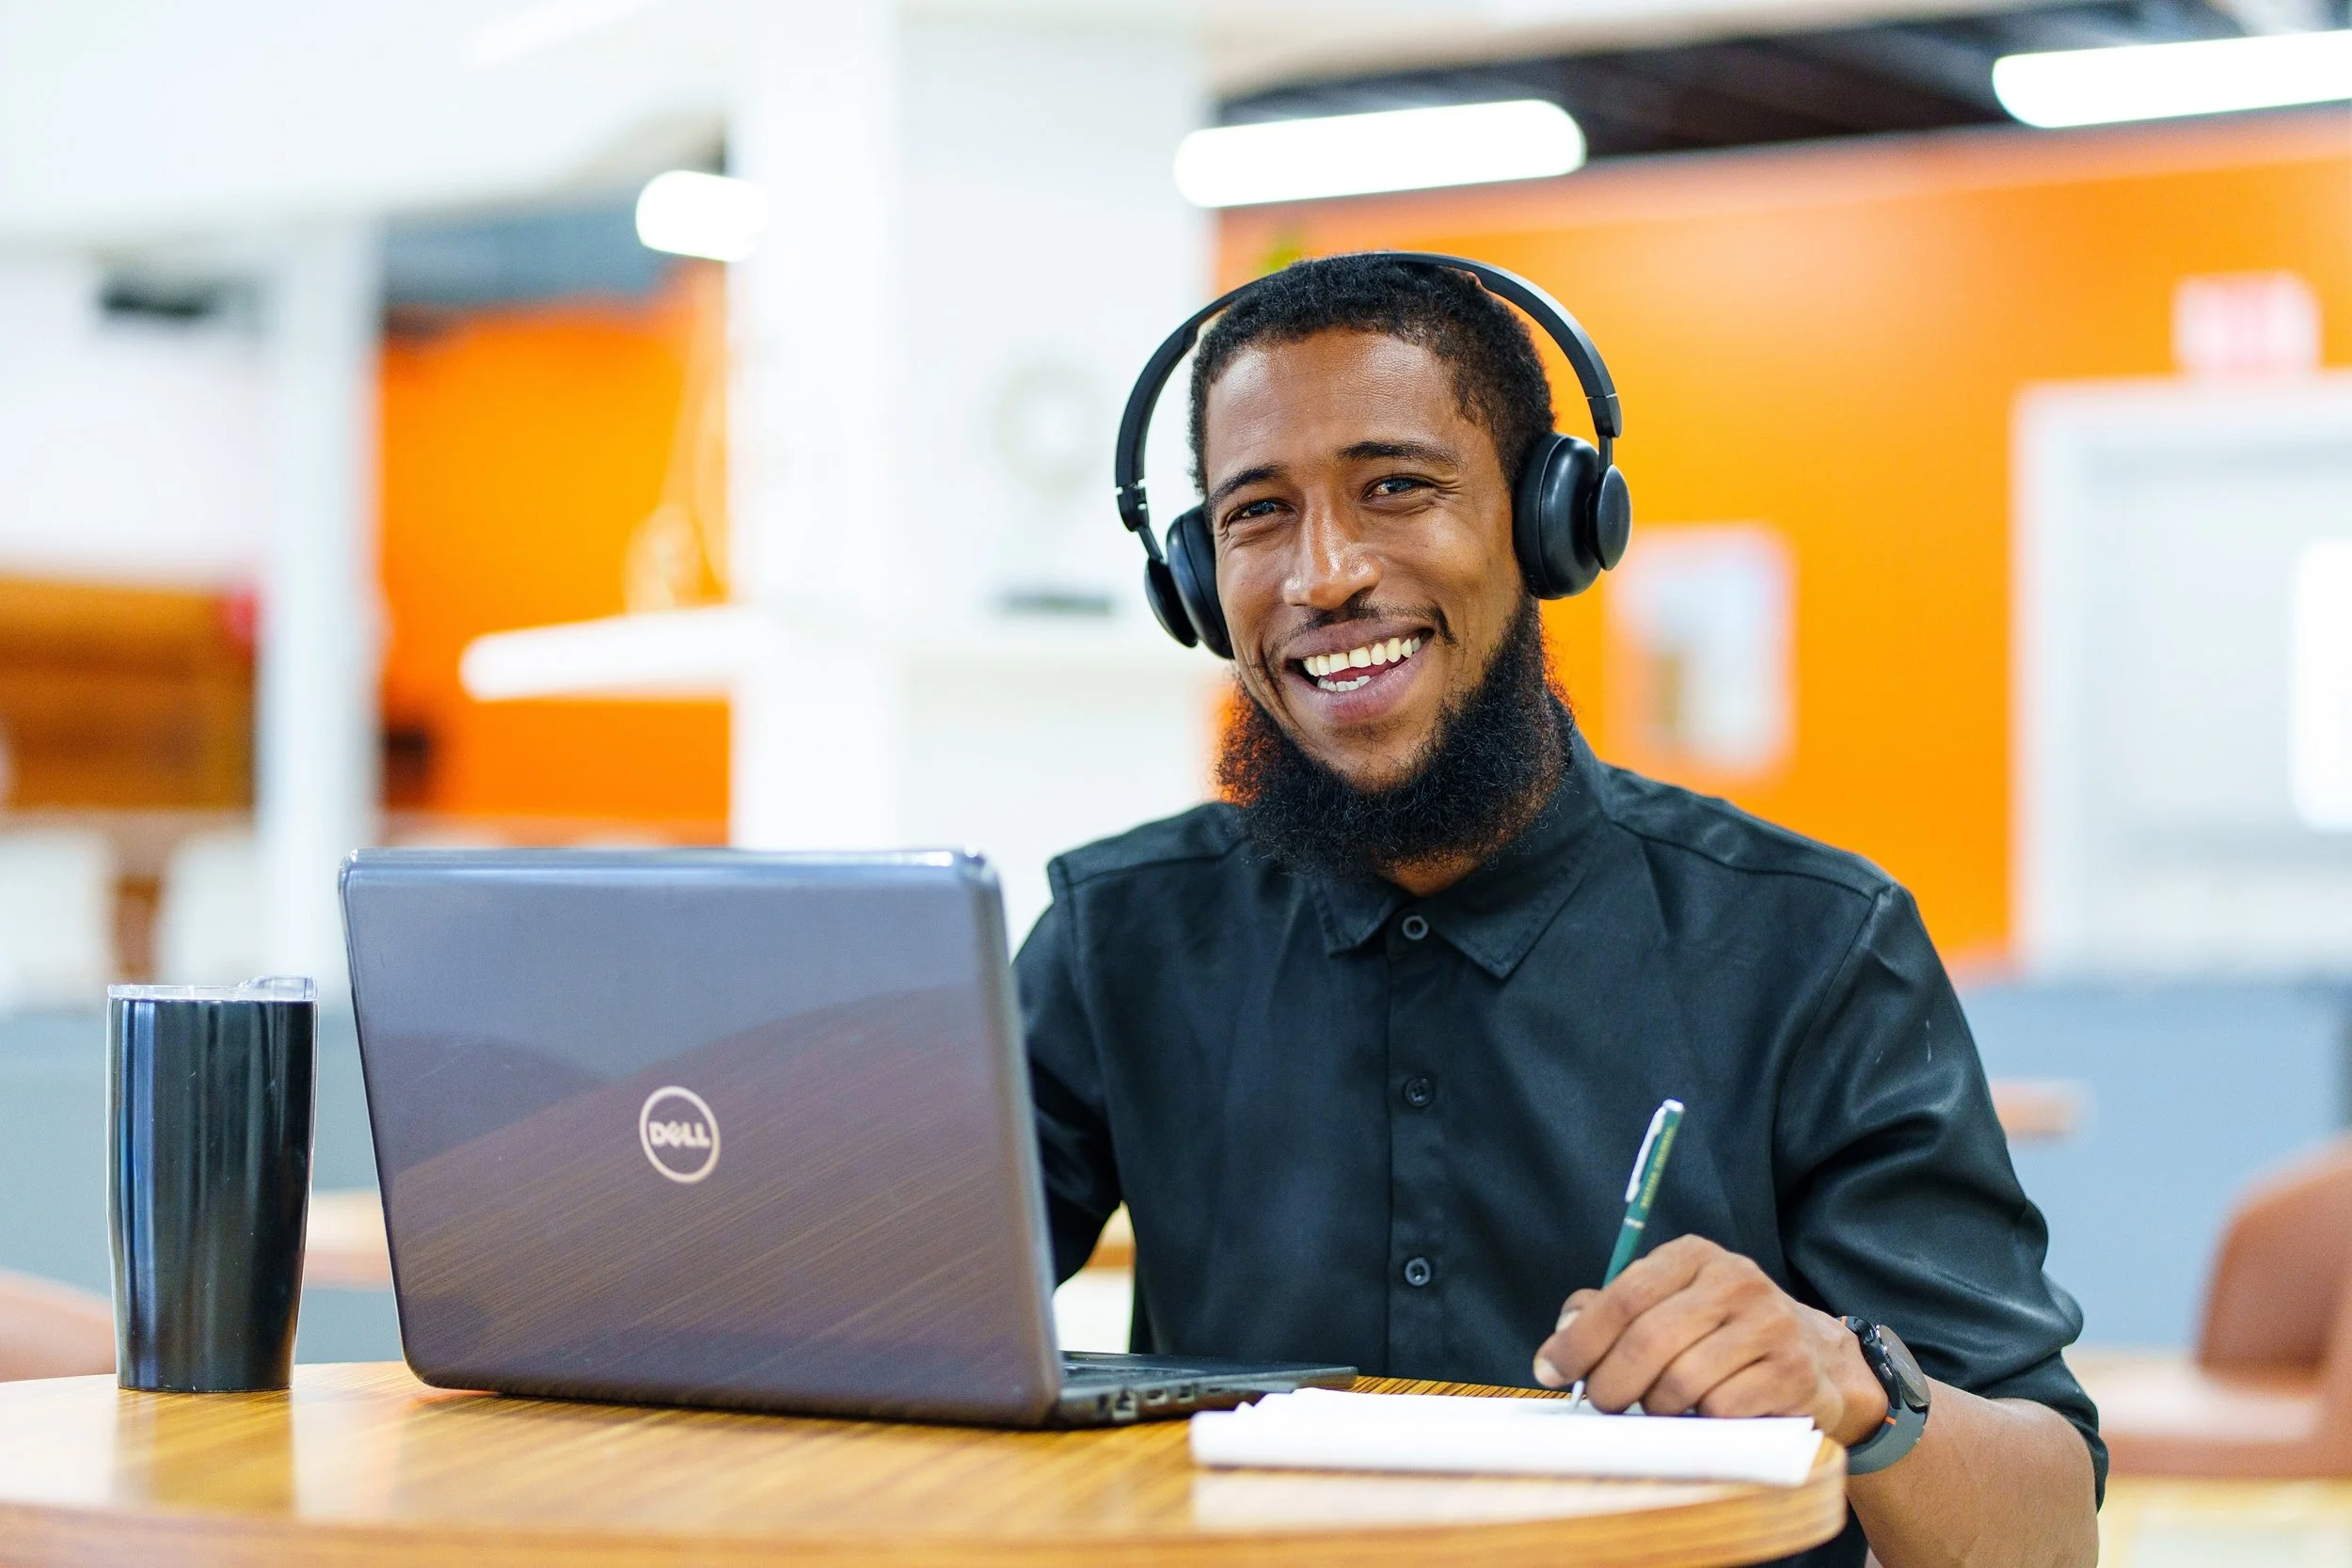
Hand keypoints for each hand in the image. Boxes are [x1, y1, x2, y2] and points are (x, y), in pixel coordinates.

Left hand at [1531, 1235, 1889, 1447]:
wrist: (1815, 1361)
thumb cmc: (1718, 1336)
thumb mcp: (1665, 1306)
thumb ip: (1607, 1312)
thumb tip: (1563, 1337)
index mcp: (1694, 1256)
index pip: (1624, 1296)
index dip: (1580, 1339)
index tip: (1551, 1370)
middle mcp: (1736, 1280)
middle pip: (1649, 1340)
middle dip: (1611, 1383)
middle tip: (1602, 1404)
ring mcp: (1770, 1325)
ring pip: (1682, 1381)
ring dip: (1656, 1408)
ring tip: (1657, 1408)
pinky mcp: (1794, 1373)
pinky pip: (1722, 1410)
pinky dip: (1700, 1422)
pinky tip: (1702, 1416)